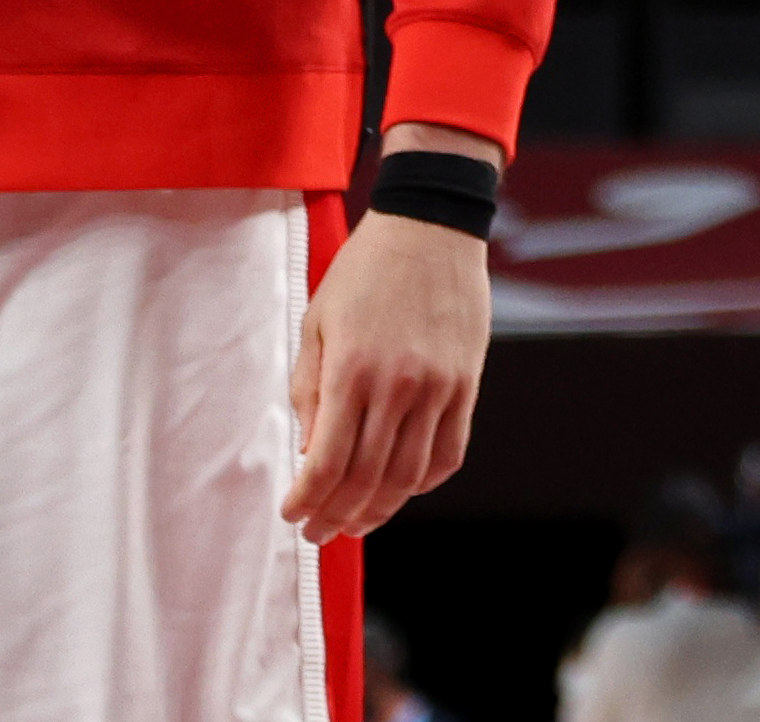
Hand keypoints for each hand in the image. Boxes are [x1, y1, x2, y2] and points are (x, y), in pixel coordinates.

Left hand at [282, 201, 491, 543]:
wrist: (431, 227)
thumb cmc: (364, 272)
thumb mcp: (318, 322)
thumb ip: (310, 390)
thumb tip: (310, 454)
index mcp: (352, 369)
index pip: (327, 462)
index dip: (307, 500)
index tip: (293, 515)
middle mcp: (398, 385)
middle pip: (367, 480)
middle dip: (337, 517)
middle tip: (318, 533)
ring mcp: (439, 388)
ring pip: (409, 477)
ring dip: (378, 511)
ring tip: (355, 523)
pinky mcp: (466, 385)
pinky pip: (448, 454)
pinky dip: (422, 482)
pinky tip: (400, 488)